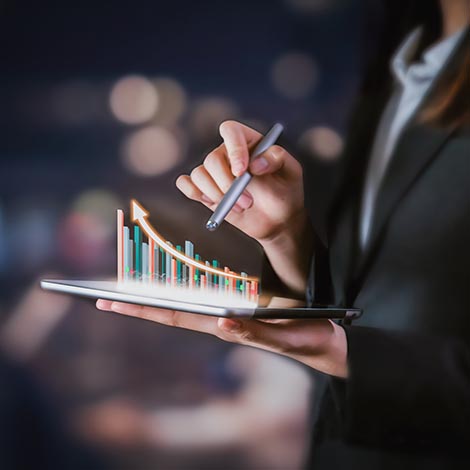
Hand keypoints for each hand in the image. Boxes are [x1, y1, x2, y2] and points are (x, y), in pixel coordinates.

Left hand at [96, 300, 347, 377]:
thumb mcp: (282, 334)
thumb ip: (253, 330)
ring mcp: (227, 317)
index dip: (145, 308)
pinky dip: (181, 296)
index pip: (177, 316)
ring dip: (154, 300)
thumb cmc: (305, 336)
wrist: (322, 341)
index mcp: (226, 325)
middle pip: (171, 312)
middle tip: (103, 298)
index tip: (113, 301)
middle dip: (136, 305)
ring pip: (183, 307)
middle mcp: (220, 321)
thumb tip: (220, 322)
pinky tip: (170, 292)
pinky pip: (203, 302)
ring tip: (127, 293)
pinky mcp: (238, 311)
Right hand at [176, 120, 305, 242]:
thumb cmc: (285, 191)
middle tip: (248, 202)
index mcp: (248, 141)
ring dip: (217, 195)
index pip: (230, 130)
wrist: (278, 219)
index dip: (233, 148)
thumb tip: (255, 163)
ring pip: (199, 174)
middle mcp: (227, 154)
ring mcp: (215, 172)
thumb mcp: (292, 171)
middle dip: (228, 184)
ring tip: (241, 207)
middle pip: (212, 159)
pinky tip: (210, 201)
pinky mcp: (205, 190)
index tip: (242, 171)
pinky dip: (192, 191)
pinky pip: (186, 184)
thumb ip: (277, 158)